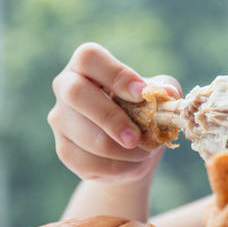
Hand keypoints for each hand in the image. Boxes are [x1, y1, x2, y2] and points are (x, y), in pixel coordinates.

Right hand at [48, 42, 180, 183]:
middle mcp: (65, 87)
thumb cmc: (143, 110)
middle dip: (110, 118)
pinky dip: (117, 168)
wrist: (132, 149)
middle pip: (75, 93)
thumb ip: (163, 90)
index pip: (89, 58)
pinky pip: (88, 162)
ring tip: (145, 152)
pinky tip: (133, 164)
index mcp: (87, 65)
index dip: (116, 75)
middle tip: (136, 137)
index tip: (141, 94)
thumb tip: (167, 93)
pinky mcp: (64, 150)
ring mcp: (60, 119)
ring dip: (122, 151)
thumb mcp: (157, 95)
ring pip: (87, 137)